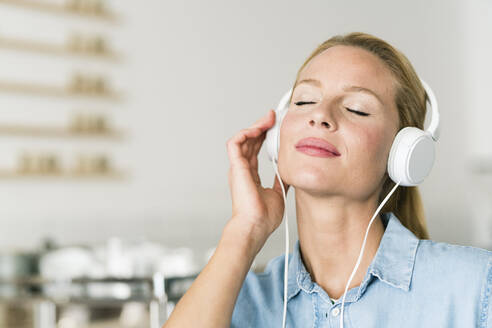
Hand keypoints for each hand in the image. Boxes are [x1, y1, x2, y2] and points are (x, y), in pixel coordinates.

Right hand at [226, 109, 289, 241]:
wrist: (256, 226)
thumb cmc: (263, 217)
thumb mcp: (278, 193)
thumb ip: (281, 181)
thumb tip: (290, 173)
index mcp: (250, 176)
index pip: (255, 150)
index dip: (264, 137)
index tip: (276, 128)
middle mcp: (242, 169)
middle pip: (249, 141)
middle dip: (261, 127)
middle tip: (273, 117)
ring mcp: (238, 168)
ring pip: (242, 139)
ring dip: (255, 126)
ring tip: (268, 119)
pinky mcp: (236, 167)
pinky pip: (235, 143)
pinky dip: (245, 133)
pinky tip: (257, 128)